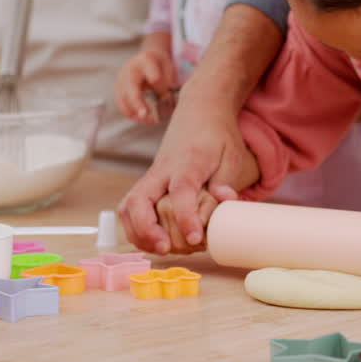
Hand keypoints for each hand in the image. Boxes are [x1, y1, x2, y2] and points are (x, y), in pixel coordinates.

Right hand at [115, 48, 177, 123]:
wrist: (144, 59)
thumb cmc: (159, 65)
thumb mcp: (167, 67)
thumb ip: (167, 79)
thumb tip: (164, 96)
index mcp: (145, 60)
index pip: (148, 67)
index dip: (153, 74)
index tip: (156, 80)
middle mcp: (130, 70)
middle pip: (131, 86)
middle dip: (137, 102)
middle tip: (145, 115)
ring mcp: (122, 80)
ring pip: (123, 98)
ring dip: (134, 112)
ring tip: (150, 121)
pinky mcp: (119, 91)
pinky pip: (122, 104)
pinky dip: (131, 114)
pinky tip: (143, 120)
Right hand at [117, 96, 258, 253]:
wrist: (200, 112)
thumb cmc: (218, 136)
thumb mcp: (231, 155)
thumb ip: (226, 180)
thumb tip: (226, 202)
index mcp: (188, 162)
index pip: (181, 191)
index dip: (186, 216)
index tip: (196, 237)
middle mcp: (163, 170)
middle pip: (140, 200)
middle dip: (147, 229)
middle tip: (167, 248)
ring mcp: (151, 176)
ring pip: (129, 206)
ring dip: (138, 232)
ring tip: (160, 249)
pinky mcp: (147, 183)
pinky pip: (129, 207)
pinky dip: (134, 227)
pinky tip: (151, 241)